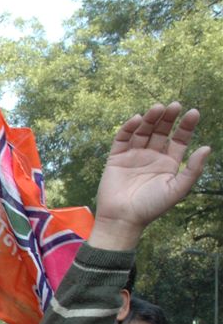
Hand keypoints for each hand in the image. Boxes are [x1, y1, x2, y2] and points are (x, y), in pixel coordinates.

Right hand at [92, 103, 209, 250]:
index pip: (179, 139)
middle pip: (161, 131)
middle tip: (175, 106)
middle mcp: (152, 156)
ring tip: (158, 108)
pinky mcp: (116, 158)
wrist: (123, 218)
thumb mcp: (178, 189)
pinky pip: (122, 138)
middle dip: (168, 118)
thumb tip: (206, 147)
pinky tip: (137, 119)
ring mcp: (133, 155)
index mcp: (168, 163)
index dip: (186, 126)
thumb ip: (192, 169)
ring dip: (150, 119)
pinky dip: (129, 128)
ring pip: (143, 131)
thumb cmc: (151, 207)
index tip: (193, 112)